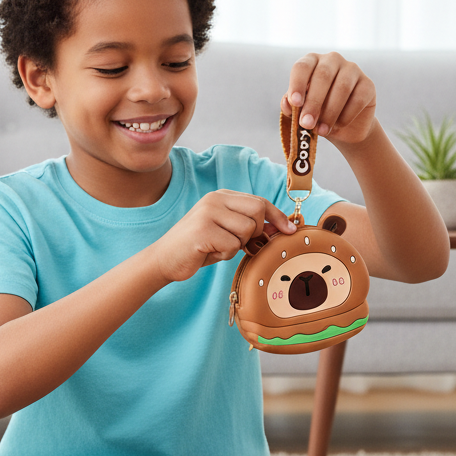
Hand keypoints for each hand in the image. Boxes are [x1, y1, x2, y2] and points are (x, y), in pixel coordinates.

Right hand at [150, 190, 296, 283]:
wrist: (164, 259)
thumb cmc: (198, 247)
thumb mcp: (226, 233)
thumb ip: (250, 227)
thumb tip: (281, 228)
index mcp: (221, 196)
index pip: (259, 201)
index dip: (278, 216)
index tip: (291, 230)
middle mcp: (215, 200)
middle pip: (258, 211)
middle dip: (256, 232)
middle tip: (241, 243)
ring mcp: (208, 213)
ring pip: (247, 230)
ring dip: (237, 246)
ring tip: (218, 247)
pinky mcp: (203, 231)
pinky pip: (232, 246)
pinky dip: (224, 255)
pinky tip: (208, 253)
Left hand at [279, 52, 377, 146]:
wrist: (344, 128)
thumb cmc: (318, 114)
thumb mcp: (301, 111)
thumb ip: (292, 106)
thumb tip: (287, 104)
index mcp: (312, 62)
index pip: (302, 67)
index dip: (297, 84)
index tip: (295, 103)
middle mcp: (332, 60)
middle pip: (323, 76)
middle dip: (313, 103)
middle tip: (307, 124)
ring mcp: (352, 70)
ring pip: (342, 88)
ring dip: (330, 112)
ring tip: (321, 131)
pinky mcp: (368, 85)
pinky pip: (358, 99)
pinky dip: (346, 115)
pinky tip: (338, 125)